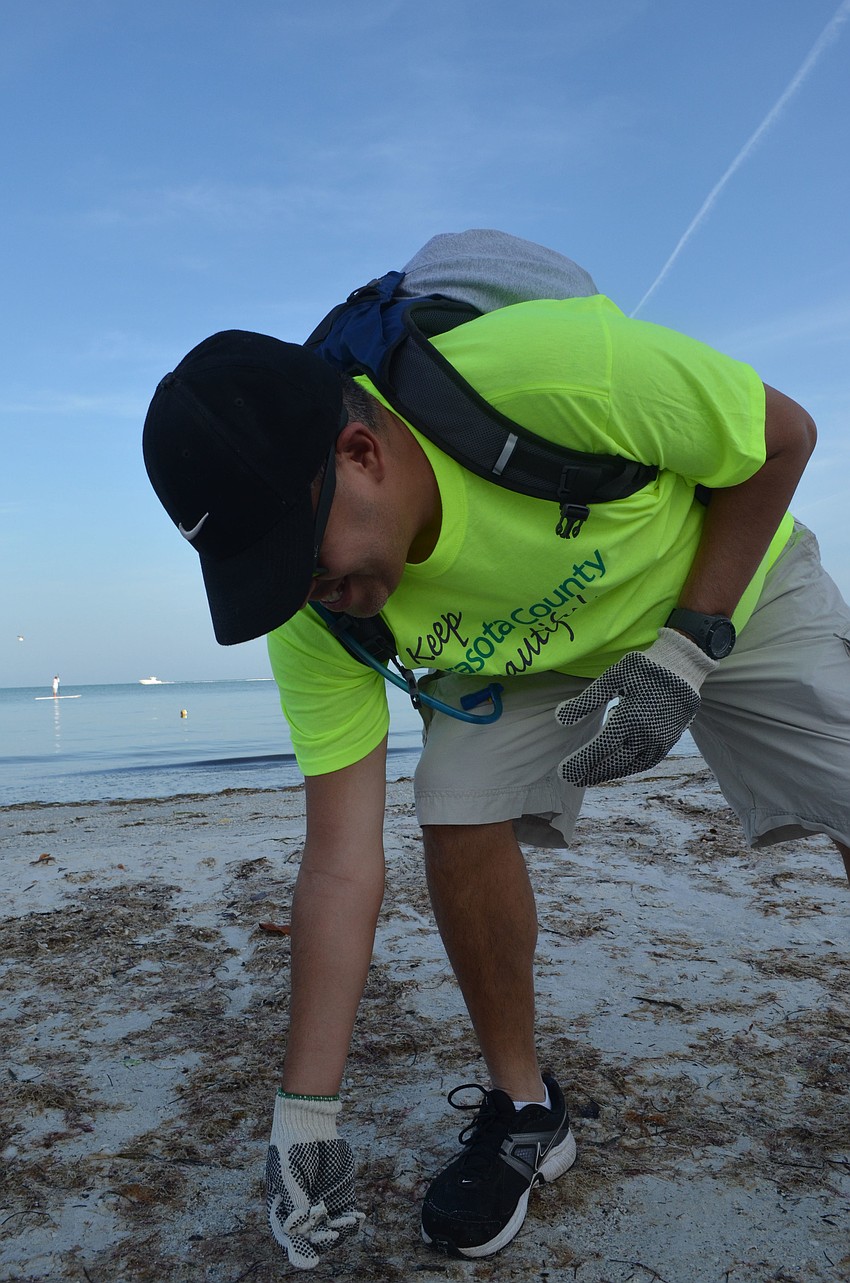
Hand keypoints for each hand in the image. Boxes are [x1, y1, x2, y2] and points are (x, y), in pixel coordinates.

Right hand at [266, 1093, 364, 1269]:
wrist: (310, 1121)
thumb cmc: (291, 1146)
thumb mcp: (287, 1174)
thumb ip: (294, 1200)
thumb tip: (298, 1227)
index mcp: (282, 1209)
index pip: (289, 1237)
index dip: (298, 1250)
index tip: (308, 1260)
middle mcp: (302, 1212)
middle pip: (312, 1238)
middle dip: (321, 1240)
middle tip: (329, 1235)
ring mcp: (322, 1205)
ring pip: (331, 1231)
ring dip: (338, 1232)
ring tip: (345, 1223)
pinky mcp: (340, 1195)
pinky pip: (346, 1215)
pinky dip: (352, 1221)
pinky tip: (356, 1218)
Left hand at [555, 628, 716, 785]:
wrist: (684, 668)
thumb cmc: (645, 669)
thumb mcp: (613, 676)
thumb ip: (587, 700)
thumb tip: (560, 718)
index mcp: (630, 717)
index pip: (600, 747)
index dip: (581, 762)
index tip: (563, 772)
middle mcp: (646, 734)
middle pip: (614, 761)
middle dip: (591, 772)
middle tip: (572, 780)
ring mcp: (660, 741)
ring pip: (631, 765)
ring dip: (609, 774)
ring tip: (589, 778)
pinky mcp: (668, 742)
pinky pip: (646, 762)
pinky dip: (629, 769)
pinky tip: (616, 769)